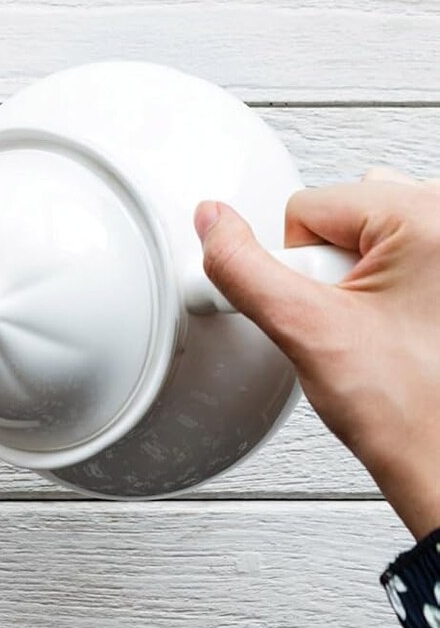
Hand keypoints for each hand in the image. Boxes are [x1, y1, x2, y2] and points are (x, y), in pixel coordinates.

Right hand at [195, 171, 439, 538]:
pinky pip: (416, 247)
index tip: (330, 315)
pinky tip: (405, 328)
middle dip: (335, 266)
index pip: (309, 207)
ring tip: (384, 328)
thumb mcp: (306, 332)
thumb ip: (243, 268)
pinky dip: (399, 280)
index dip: (300, 269)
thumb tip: (210, 222)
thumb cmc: (418, 420)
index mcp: (429, 219)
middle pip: (349, 209)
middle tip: (361, 324)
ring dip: (367, 271)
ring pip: (382, 225)